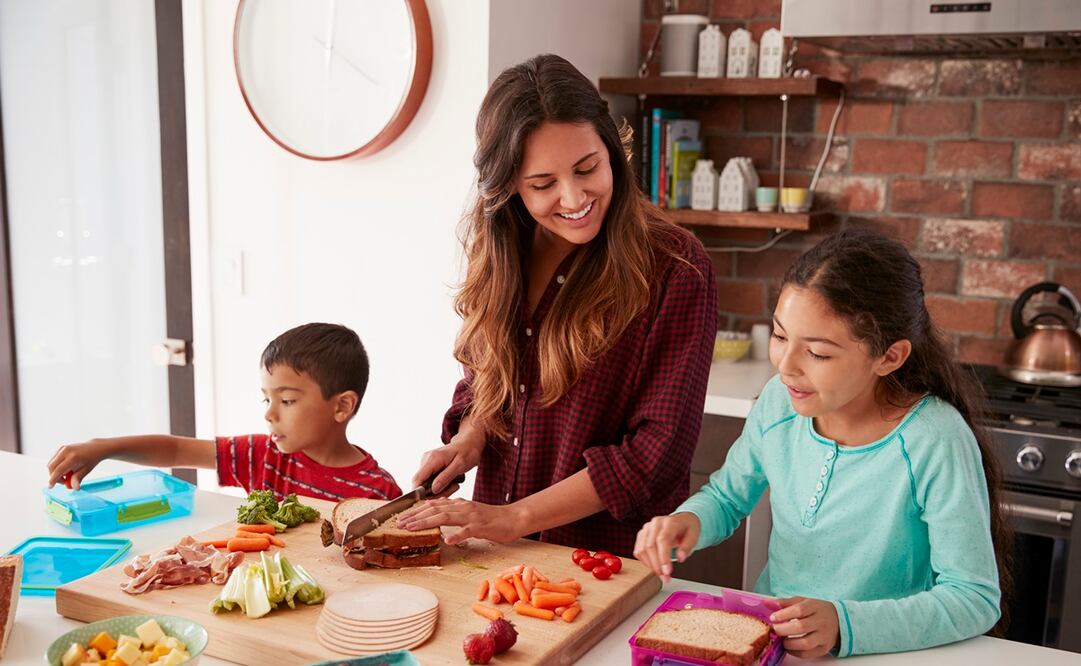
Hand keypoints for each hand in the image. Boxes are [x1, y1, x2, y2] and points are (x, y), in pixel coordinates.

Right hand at [47, 439, 110, 489]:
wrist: (95, 447)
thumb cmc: (91, 460)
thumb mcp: (86, 470)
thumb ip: (78, 479)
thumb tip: (75, 488)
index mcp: (73, 457)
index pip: (59, 470)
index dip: (53, 479)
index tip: (50, 487)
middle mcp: (66, 451)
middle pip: (52, 467)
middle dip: (54, 476)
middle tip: (64, 481)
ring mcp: (63, 448)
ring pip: (51, 464)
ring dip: (55, 472)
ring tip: (68, 474)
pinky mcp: (61, 448)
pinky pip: (53, 460)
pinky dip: (56, 466)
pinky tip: (66, 468)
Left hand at [397, 498, 524, 544]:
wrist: (513, 518)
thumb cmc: (491, 519)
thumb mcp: (469, 513)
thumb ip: (454, 513)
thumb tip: (436, 514)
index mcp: (459, 504)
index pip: (434, 505)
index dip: (416, 511)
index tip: (402, 517)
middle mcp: (463, 507)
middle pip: (435, 510)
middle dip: (415, 516)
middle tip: (400, 523)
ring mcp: (472, 516)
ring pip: (446, 517)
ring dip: (427, 523)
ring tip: (413, 528)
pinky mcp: (482, 526)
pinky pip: (468, 531)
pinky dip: (457, 535)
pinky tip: (447, 540)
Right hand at [411, 428, 483, 495]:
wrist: (469, 443)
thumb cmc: (467, 452)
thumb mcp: (460, 465)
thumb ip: (446, 477)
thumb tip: (433, 490)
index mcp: (432, 459)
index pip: (417, 479)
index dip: (420, 494)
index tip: (433, 501)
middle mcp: (426, 460)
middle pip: (421, 484)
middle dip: (435, 493)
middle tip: (453, 489)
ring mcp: (426, 463)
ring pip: (426, 484)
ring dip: (440, 490)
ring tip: (455, 485)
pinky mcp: (429, 467)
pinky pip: (430, 481)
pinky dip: (440, 486)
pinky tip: (451, 482)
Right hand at [633, 512, 700, 582]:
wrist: (681, 521)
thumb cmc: (687, 529)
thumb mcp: (694, 536)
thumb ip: (687, 547)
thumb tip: (680, 558)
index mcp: (670, 522)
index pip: (662, 540)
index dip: (663, 557)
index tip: (667, 572)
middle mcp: (656, 523)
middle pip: (650, 546)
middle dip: (657, 565)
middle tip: (665, 578)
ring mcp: (647, 528)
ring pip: (642, 550)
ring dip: (650, 565)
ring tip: (661, 574)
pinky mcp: (641, 535)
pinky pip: (638, 551)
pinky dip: (645, 562)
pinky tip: (655, 566)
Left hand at [769, 596, 839, 657]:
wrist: (839, 620)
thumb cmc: (816, 610)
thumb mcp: (803, 601)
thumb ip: (785, 602)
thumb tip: (767, 603)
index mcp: (815, 607)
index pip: (799, 610)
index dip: (784, 614)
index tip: (772, 617)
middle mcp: (820, 622)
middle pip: (801, 627)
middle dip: (784, 630)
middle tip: (774, 630)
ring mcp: (823, 636)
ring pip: (805, 643)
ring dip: (789, 643)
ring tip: (781, 640)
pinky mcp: (824, 648)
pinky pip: (808, 653)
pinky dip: (795, 652)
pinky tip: (789, 647)